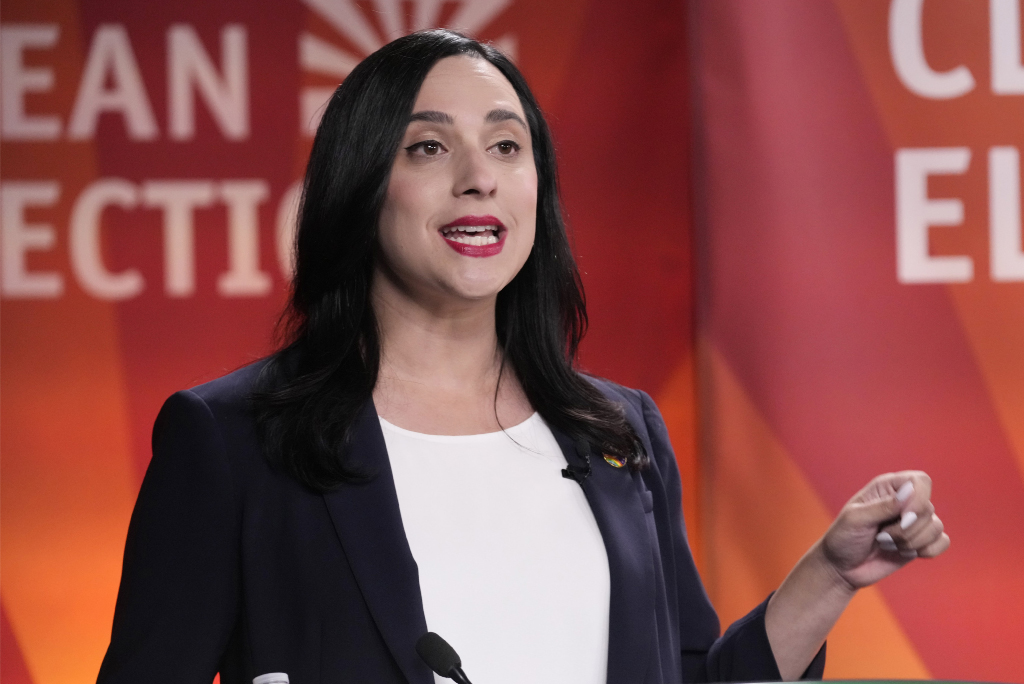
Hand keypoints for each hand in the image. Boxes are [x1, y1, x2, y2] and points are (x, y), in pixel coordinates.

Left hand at [821, 471, 949, 589]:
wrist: (842, 567)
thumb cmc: (843, 537)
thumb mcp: (855, 519)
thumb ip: (883, 506)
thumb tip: (909, 491)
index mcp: (887, 487)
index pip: (920, 481)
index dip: (918, 499)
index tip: (903, 517)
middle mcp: (905, 501)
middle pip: (928, 508)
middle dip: (905, 530)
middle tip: (881, 537)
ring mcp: (915, 522)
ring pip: (936, 528)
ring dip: (910, 543)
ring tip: (886, 545)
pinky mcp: (921, 542)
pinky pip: (942, 543)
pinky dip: (926, 551)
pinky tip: (904, 553)